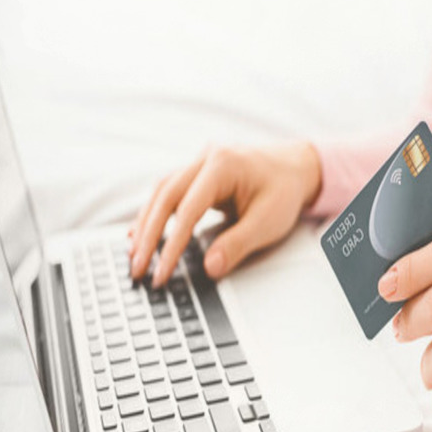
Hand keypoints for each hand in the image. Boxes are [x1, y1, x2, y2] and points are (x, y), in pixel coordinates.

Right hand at [129, 142, 321, 284]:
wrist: (296, 167)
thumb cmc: (284, 191)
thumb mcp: (268, 221)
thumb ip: (238, 244)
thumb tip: (210, 267)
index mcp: (223, 164)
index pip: (188, 209)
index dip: (171, 244)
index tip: (162, 272)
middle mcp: (205, 158)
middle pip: (164, 197)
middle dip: (148, 235)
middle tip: (137, 268)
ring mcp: (198, 163)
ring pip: (161, 192)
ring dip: (145, 224)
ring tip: (134, 256)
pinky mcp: (196, 174)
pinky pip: (168, 193)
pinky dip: (154, 214)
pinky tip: (141, 234)